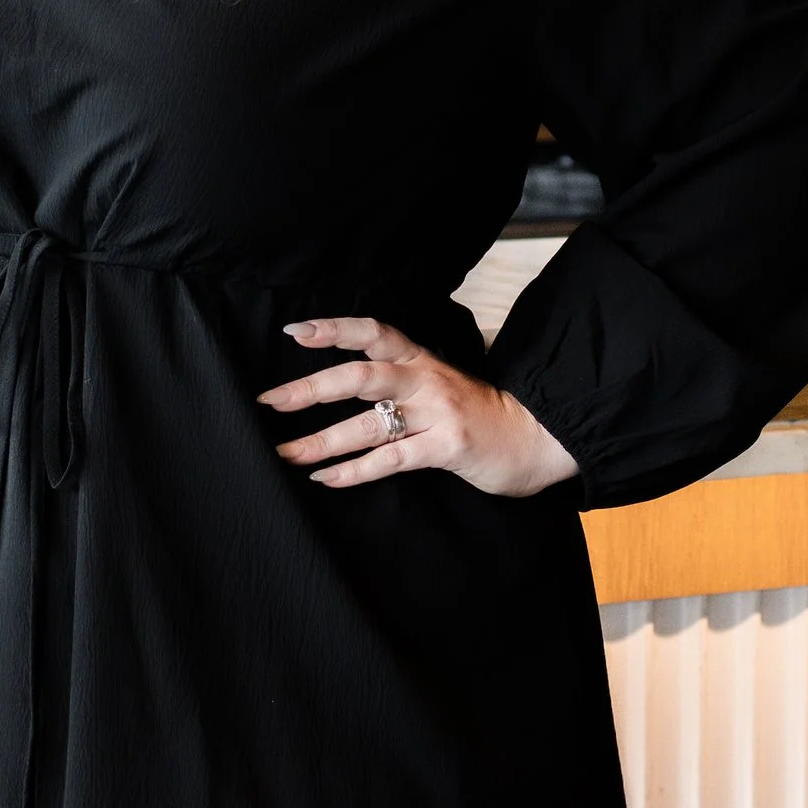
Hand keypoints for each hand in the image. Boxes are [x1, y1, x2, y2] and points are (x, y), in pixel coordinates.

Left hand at [259, 315, 578, 498]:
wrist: (535, 437)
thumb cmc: (478, 414)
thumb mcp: (438, 385)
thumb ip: (399, 381)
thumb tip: (342, 386)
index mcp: (421, 360)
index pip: (373, 332)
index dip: (333, 329)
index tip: (295, 331)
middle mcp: (425, 380)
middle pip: (360, 375)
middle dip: (311, 389)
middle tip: (272, 401)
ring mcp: (437, 412)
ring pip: (368, 423)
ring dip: (322, 441)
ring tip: (287, 453)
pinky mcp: (447, 446)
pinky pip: (391, 458)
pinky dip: (354, 470)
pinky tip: (327, 478)